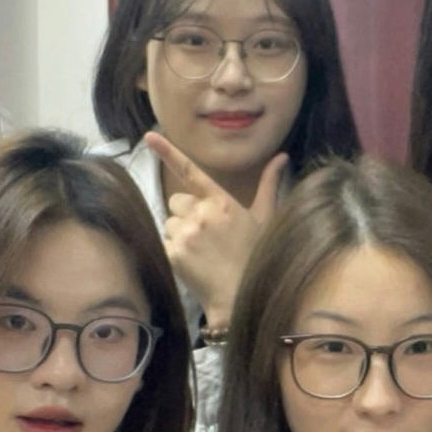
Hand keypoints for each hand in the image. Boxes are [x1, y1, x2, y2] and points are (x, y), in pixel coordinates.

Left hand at [145, 131, 287, 328]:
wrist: (239, 295)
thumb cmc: (255, 256)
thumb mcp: (264, 220)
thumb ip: (269, 185)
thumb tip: (282, 156)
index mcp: (223, 202)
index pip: (191, 172)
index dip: (168, 152)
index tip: (149, 136)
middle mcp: (202, 213)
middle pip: (177, 202)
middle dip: (186, 214)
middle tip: (207, 236)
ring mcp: (186, 233)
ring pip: (170, 223)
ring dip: (180, 234)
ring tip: (202, 252)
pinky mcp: (173, 252)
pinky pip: (165, 242)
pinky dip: (175, 251)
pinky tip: (194, 262)